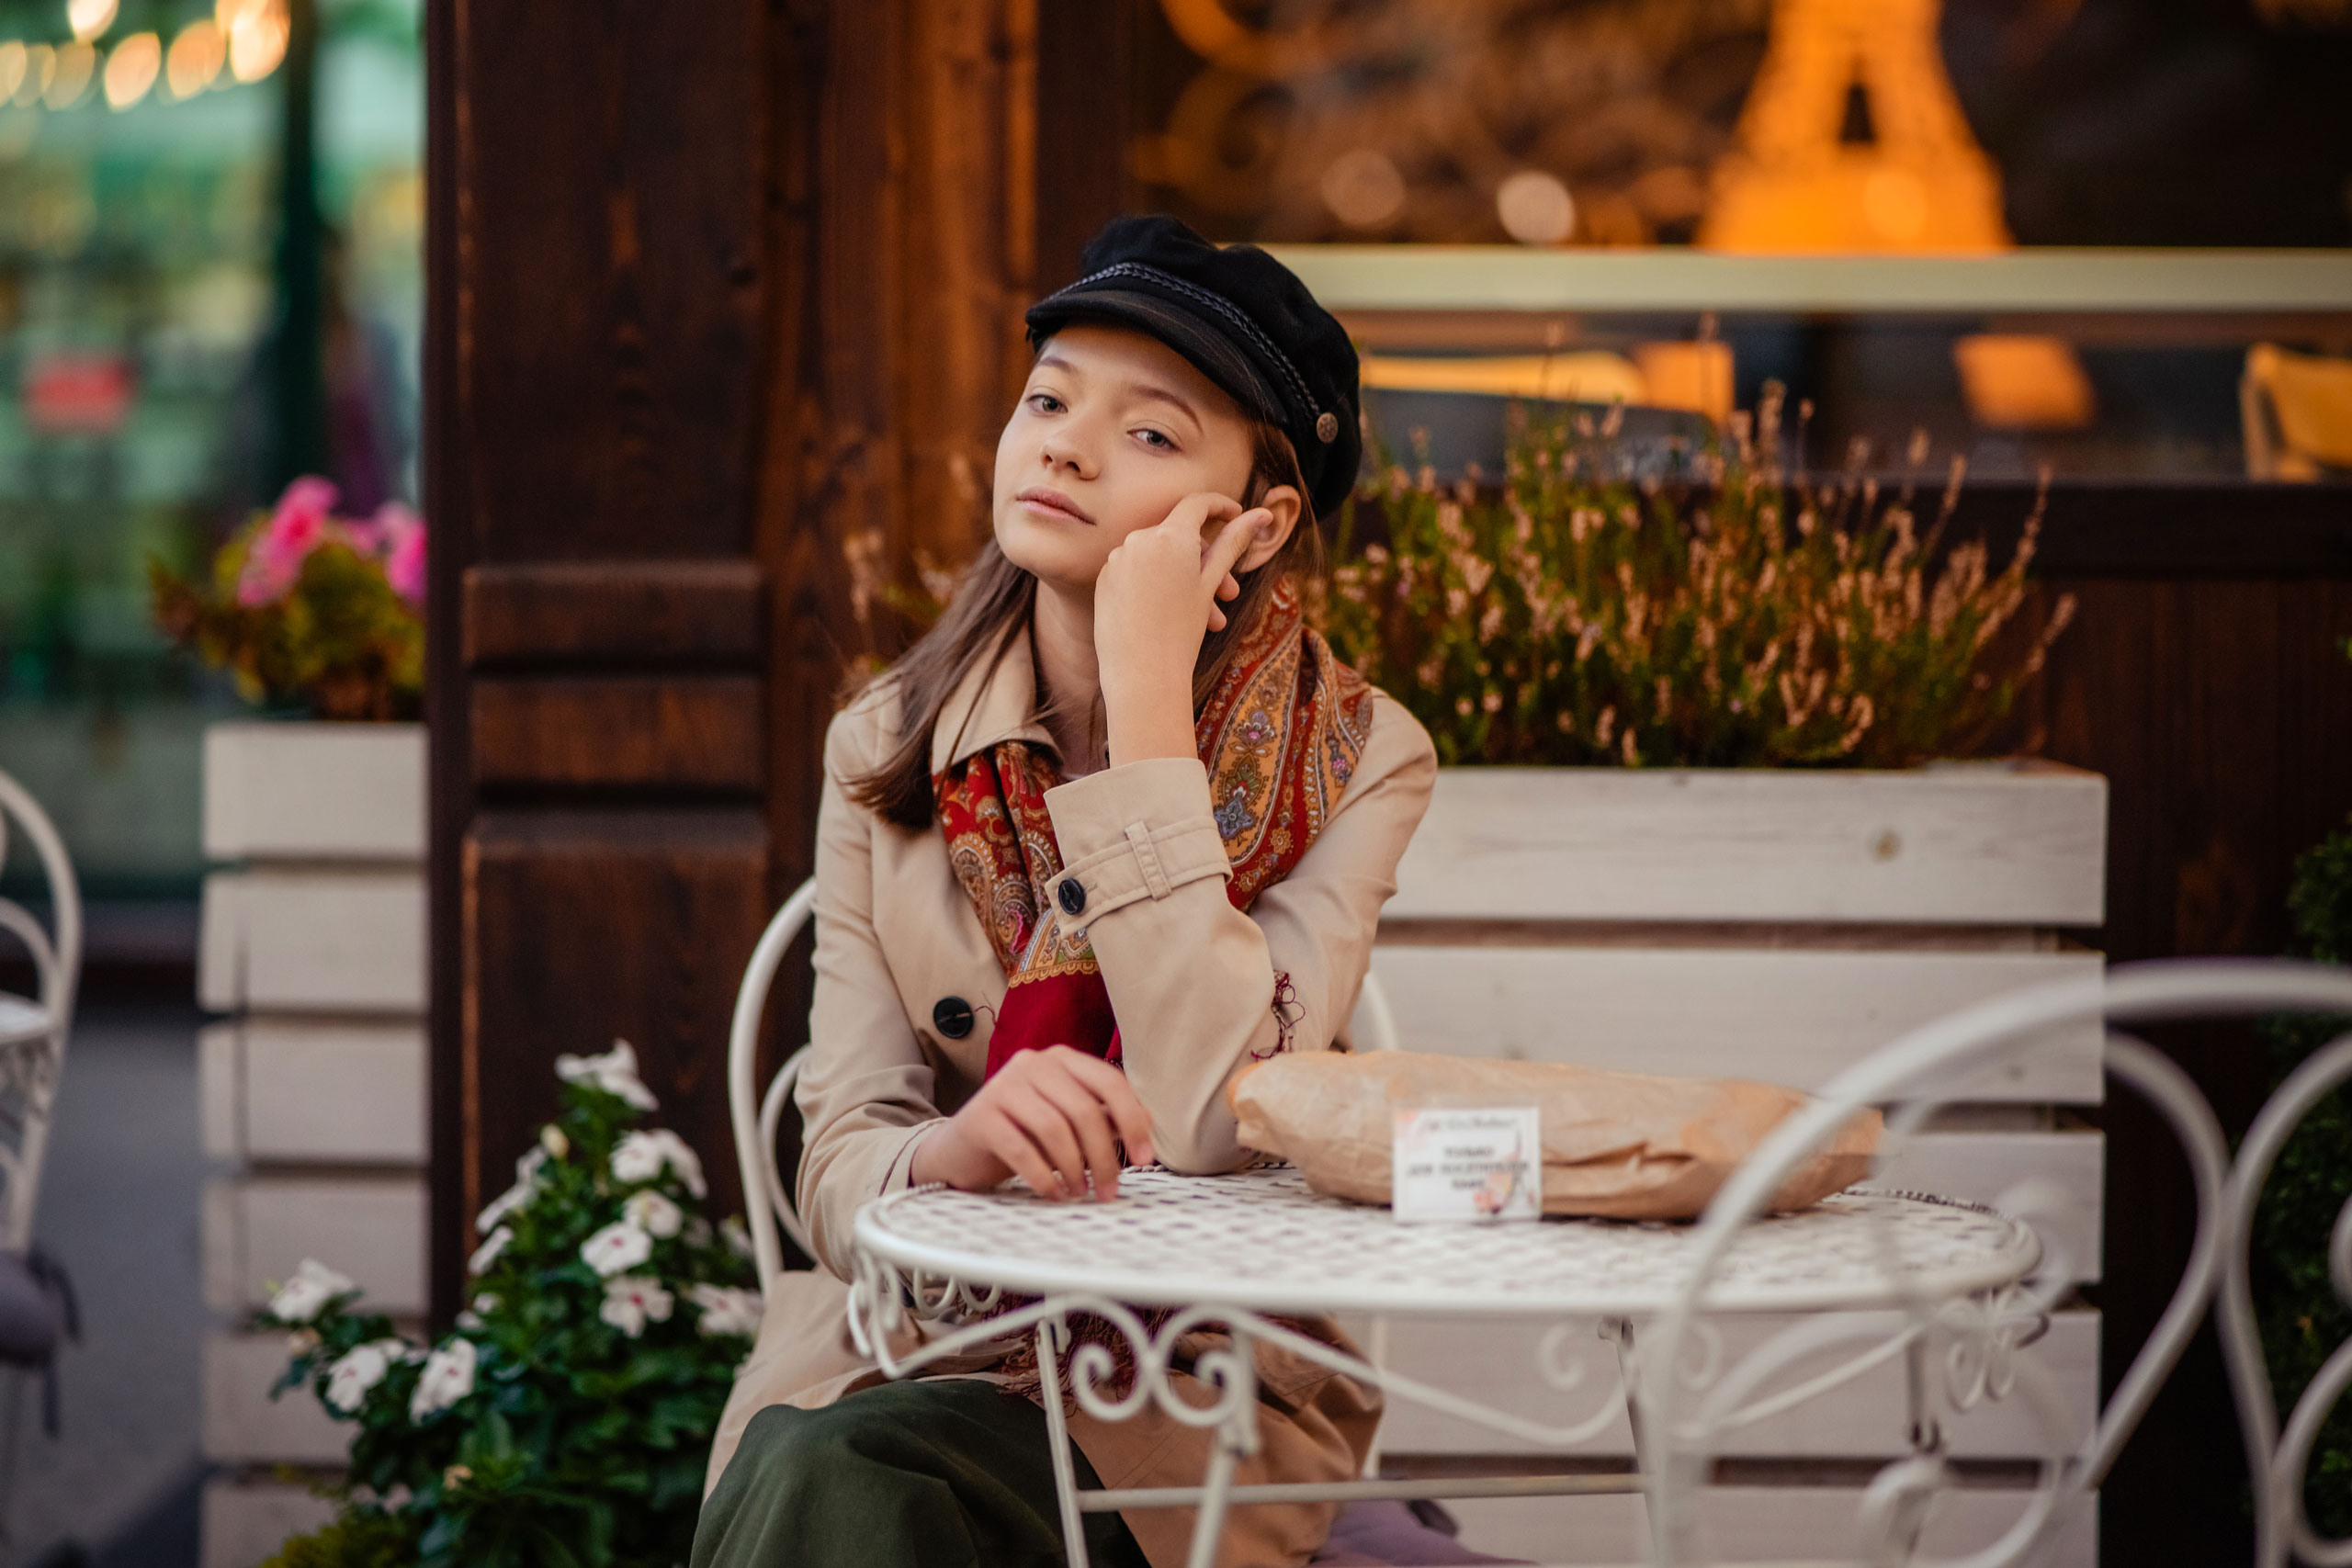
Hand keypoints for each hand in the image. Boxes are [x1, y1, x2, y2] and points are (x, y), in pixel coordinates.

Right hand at [909, 1045, 1156, 1199]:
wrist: (960, 1149)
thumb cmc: (1022, 1134)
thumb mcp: (1066, 1121)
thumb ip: (1102, 1117)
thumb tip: (1148, 1124)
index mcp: (1061, 1059)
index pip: (1109, 1081)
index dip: (1132, 1120)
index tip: (1145, 1158)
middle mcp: (1032, 1063)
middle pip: (1083, 1109)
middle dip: (1103, 1156)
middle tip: (1109, 1190)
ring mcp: (1003, 1086)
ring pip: (1055, 1129)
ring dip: (1073, 1169)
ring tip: (1079, 1193)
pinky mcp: (981, 1116)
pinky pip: (1021, 1149)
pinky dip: (1042, 1177)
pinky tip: (1052, 1194)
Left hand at [1095, 493, 1269, 764]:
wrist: (1141, 677)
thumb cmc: (1182, 632)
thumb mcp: (1211, 585)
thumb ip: (1233, 543)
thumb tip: (1263, 514)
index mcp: (1170, 535)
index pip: (1198, 503)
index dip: (1221, 506)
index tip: (1237, 516)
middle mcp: (1139, 539)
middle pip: (1179, 535)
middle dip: (1207, 561)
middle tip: (1229, 595)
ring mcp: (1117, 559)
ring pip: (1159, 557)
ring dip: (1185, 579)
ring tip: (1206, 618)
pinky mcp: (1103, 579)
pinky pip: (1136, 571)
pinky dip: (1157, 586)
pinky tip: (1169, 617)